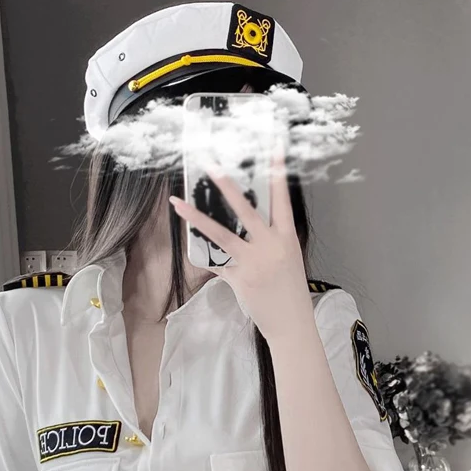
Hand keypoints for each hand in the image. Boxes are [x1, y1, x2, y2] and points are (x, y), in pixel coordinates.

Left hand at [168, 136, 312, 341]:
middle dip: (228, 187)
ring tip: (178, 201)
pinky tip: (189, 242)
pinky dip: (203, 253)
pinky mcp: (239, 279)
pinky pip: (215, 261)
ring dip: (197, 216)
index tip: (274, 147)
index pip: (281, 199)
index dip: (278, 172)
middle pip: (247, 211)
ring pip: (221, 234)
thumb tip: (242, 224)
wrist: (292, 324)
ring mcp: (253, 263)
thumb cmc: (289, 289)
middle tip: (212, 165)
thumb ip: (267, 239)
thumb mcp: (286, 258)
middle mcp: (271, 246)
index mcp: (286, 237)